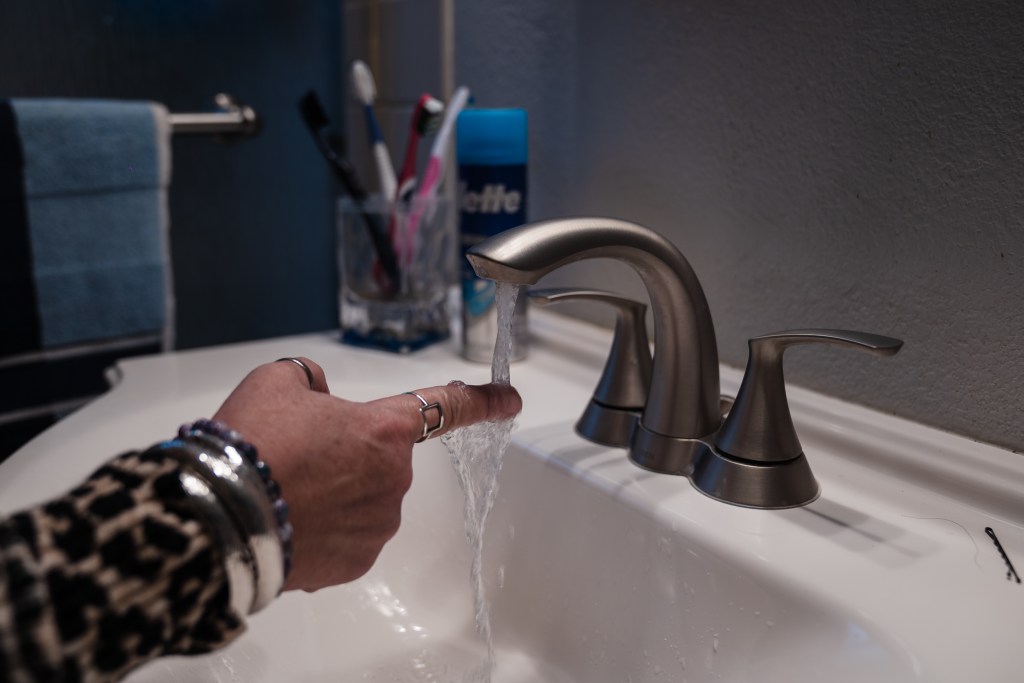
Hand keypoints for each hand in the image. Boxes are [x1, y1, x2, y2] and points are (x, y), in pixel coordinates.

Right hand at [211, 358, 521, 591]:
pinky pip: (347, 536)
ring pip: (362, 499)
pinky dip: (324, 529)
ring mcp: (376, 524)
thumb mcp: (278, 382)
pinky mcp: (356, 561)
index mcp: (383, 429)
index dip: (480, 400)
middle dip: (349, 455)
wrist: (218, 513)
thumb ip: (312, 380)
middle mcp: (392, 479)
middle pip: (379, 459)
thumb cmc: (251, 443)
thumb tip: (320, 397)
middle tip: (297, 456)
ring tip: (286, 490)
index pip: (445, 406)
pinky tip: (291, 521)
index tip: (510, 400)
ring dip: (335, 494)